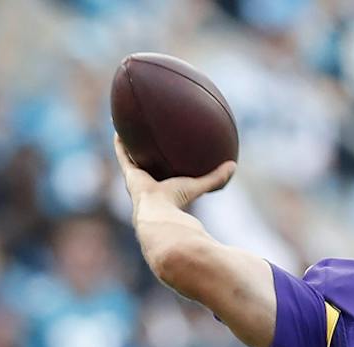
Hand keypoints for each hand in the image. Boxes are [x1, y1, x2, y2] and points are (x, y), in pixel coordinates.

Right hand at [112, 136, 233, 214]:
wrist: (158, 212)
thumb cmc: (179, 201)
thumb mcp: (200, 185)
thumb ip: (216, 178)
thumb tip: (234, 165)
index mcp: (163, 187)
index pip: (165, 173)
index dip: (165, 163)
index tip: (167, 152)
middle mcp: (148, 182)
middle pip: (147, 164)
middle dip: (147, 153)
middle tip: (148, 139)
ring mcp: (136, 178)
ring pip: (132, 158)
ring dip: (130, 145)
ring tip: (129, 128)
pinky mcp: (128, 173)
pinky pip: (122, 153)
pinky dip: (120, 142)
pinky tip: (119, 127)